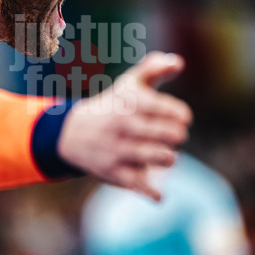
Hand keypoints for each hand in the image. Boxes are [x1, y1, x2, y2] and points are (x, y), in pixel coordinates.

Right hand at [57, 52, 191, 200]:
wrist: (72, 134)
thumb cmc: (113, 106)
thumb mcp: (130, 83)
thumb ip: (155, 68)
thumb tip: (179, 62)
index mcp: (131, 103)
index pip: (170, 109)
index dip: (181, 115)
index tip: (182, 118)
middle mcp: (124, 126)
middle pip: (170, 134)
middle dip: (177, 135)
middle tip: (174, 136)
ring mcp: (119, 151)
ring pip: (161, 158)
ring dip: (169, 158)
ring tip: (166, 155)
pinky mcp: (115, 173)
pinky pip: (142, 185)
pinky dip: (154, 192)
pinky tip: (158, 192)